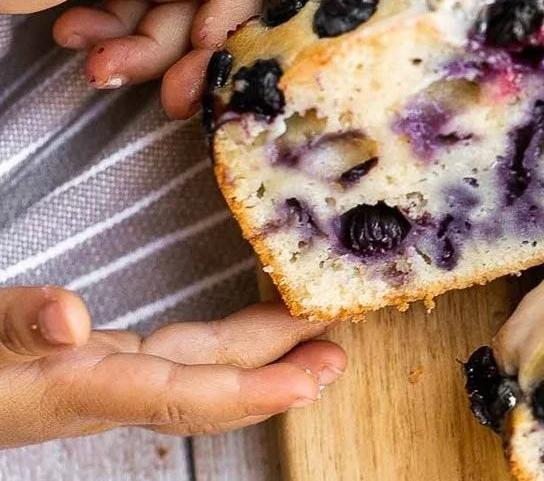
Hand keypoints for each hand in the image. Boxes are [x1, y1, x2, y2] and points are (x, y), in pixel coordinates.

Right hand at [0, 287, 344, 446]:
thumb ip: (14, 326)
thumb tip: (68, 318)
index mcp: (80, 388)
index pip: (187, 395)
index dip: (256, 391)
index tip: (314, 377)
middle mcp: (102, 387)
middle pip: (209, 382)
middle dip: (279, 371)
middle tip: (339, 348)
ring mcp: (98, 377)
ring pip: (197, 366)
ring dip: (259, 354)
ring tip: (312, 337)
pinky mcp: (89, 364)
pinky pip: (172, 353)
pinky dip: (217, 341)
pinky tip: (243, 328)